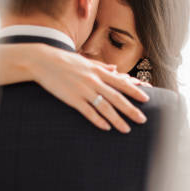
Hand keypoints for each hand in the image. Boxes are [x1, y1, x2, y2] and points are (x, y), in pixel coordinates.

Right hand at [29, 44, 149, 132]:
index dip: (134, 91)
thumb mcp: (85, 61)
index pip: (121, 82)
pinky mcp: (72, 99)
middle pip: (117, 98)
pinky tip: (106, 127)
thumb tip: (114, 69)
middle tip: (142, 120)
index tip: (146, 99)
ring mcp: (83, 90)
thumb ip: (101, 66)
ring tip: (126, 129)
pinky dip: (98, 121)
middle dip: (131, 110)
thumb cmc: (65, 61)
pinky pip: (88, 112)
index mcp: (98, 71)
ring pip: (105, 108)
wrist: (43, 62)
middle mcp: (93, 81)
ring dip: (117, 120)